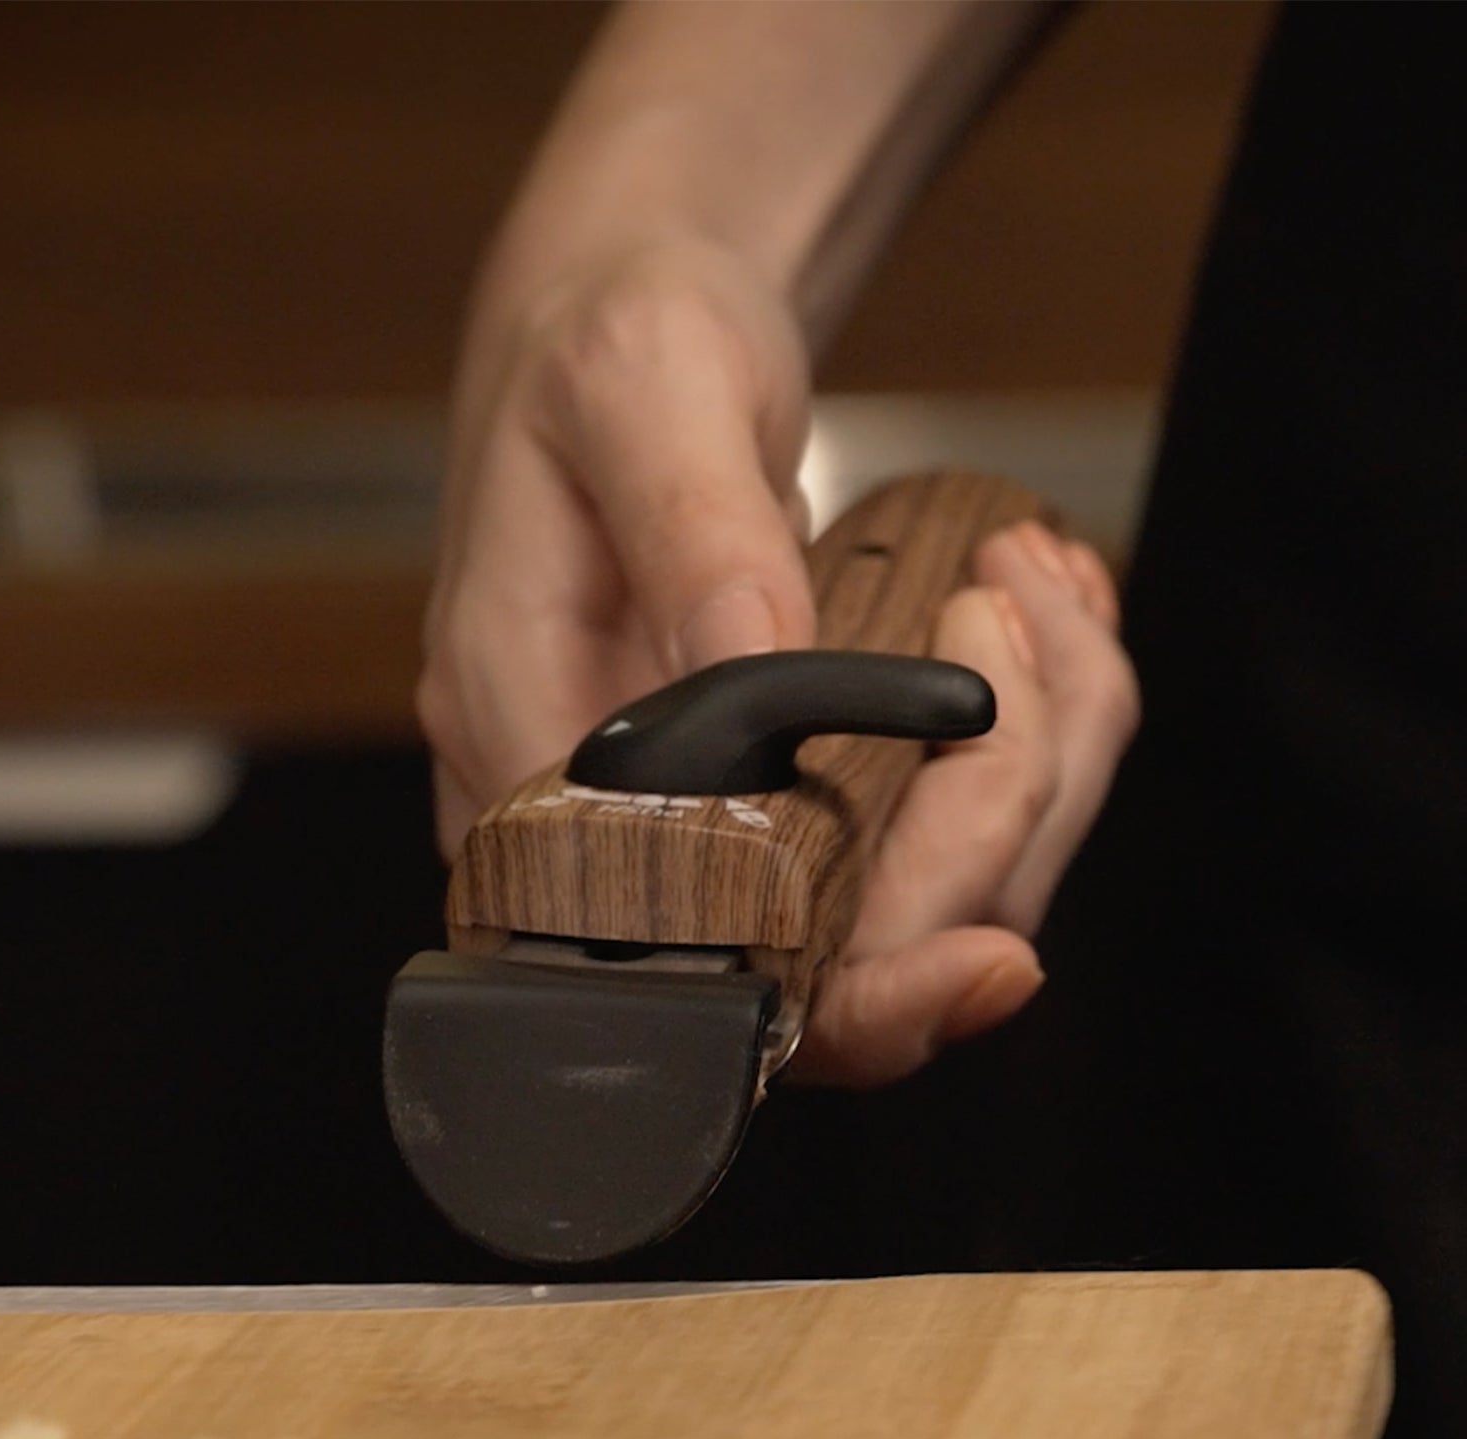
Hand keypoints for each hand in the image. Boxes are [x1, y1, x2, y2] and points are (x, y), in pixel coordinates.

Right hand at [420, 243, 1137, 1085]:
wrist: (626, 339)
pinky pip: (914, 851)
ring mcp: (679, 814)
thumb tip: (750, 675)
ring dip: (1020, 791)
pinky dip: (1019, 765)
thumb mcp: (641, 387)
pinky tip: (1038, 640)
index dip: (831, 983)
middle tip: (1026, 632)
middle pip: (803, 970)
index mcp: (516, 720)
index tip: (979, 952)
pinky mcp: (758, 798)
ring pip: (884, 923)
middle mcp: (587, 808)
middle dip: (973, 846)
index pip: (662, 937)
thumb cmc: (610, 346)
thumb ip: (693, 534)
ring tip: (1037, 602)